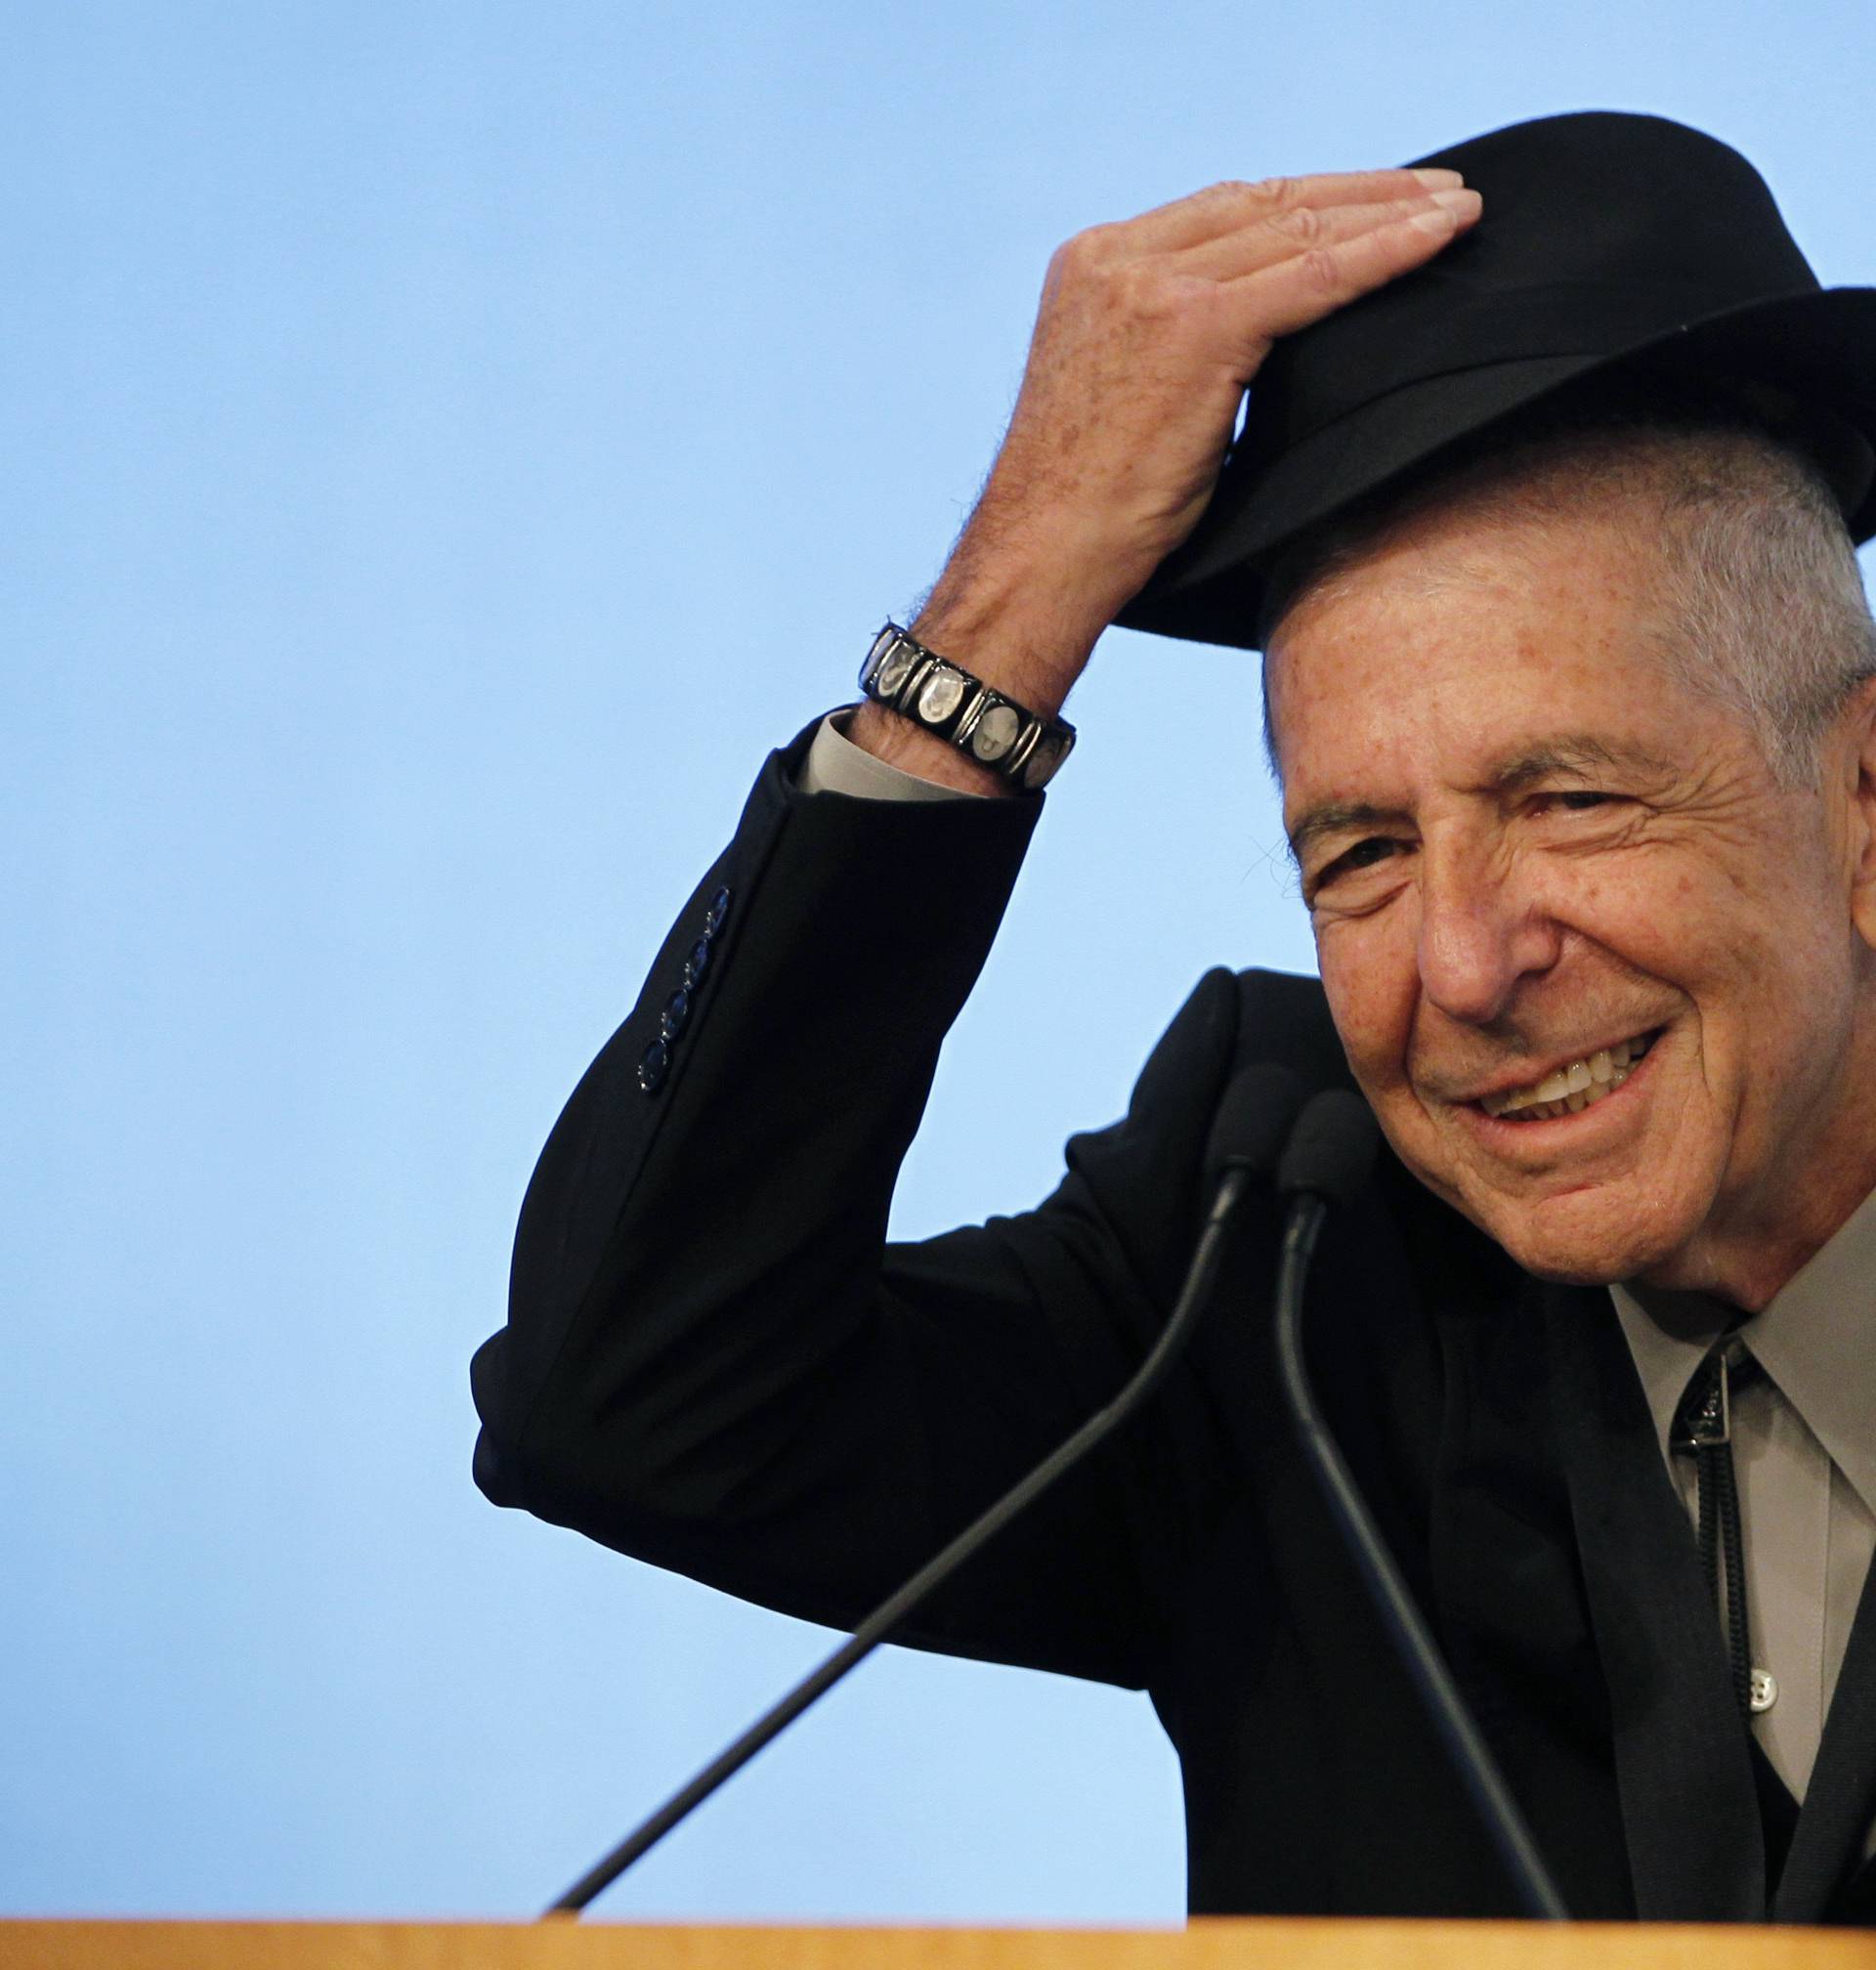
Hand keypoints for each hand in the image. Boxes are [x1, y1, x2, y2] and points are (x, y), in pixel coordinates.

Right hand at [856, 168, 1481, 792]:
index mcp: (1092, 263)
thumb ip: (1171, 346)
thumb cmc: (1085, 512)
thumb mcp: (1121, 397)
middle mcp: (1116, 256)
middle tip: (1438, 191)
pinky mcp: (1193, 324)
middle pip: (1265, 202)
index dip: (1306, 201)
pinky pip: (1315, 274)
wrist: (1043, 556)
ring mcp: (1151, 284)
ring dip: (1388, 212)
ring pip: (1298, 227)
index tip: (1371, 203)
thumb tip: (1264, 347)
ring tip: (1457, 211)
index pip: (1222, 210)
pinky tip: (1440, 239)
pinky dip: (1386, 253)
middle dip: (1360, 192)